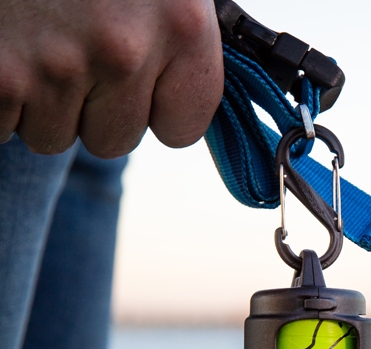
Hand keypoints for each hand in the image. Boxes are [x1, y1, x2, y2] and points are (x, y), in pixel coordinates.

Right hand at [0, 0, 223, 157]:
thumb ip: (179, 36)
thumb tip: (190, 94)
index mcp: (181, 26)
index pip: (183, 127)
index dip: (157, 109)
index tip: (141, 83)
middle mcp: (124, 51)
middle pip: (114, 138)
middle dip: (93, 106)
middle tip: (73, 49)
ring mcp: (56, 66)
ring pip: (52, 134)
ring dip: (41, 100)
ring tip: (36, 38)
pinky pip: (1, 124)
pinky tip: (6, 48)